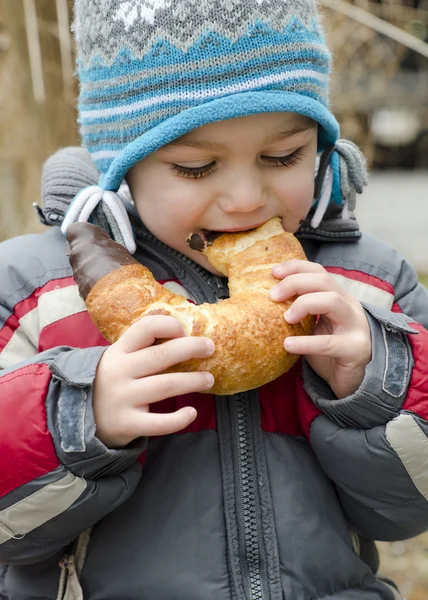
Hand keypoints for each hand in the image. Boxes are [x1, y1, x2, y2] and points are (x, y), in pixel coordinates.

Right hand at [93, 315, 214, 447]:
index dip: (170, 326)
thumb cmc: (112, 381)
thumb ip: (142, 346)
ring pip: (166, 386)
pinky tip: (192, 412)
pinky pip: (159, 423)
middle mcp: (119, 371)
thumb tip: (183, 333)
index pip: (146, 328)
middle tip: (210, 348)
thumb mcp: (119, 358)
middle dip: (191, 348)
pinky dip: (179, 419)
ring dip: (193, 381)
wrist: (82, 417)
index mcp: (119, 350)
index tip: (185, 332)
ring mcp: (122, 398)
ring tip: (208, 379)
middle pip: (161, 355)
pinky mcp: (127, 424)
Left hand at [270, 260, 371, 397]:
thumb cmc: (327, 351)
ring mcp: (356, 327)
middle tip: (273, 296)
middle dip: (295, 283)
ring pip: (332, 301)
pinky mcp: (355, 350)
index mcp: (339, 297)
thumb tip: (267, 298)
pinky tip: (288, 345)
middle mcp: (350, 306)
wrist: (349, 381)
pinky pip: (330, 343)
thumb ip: (299, 310)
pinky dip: (306, 342)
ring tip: (285, 318)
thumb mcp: (312, 325)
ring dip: (304, 304)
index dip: (296, 267)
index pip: (319, 272)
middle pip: (324, 281)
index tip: (273, 272)